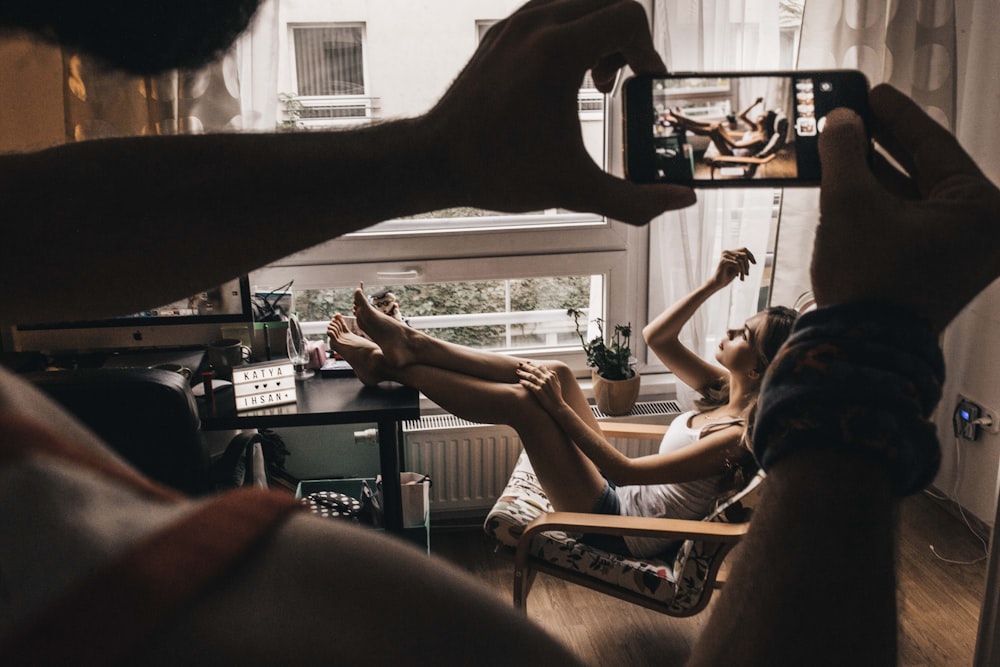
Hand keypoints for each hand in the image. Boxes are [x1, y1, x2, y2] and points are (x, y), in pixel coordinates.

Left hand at [424, 0, 695, 224]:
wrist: (435, 160)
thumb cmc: (500, 172)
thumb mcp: (575, 190)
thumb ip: (635, 200)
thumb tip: (682, 201)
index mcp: (558, 51)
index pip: (629, 16)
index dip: (649, 50)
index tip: (646, 84)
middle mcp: (538, 23)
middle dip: (626, 37)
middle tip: (615, 83)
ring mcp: (516, 23)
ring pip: (580, 0)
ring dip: (599, 31)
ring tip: (591, 80)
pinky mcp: (500, 31)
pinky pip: (551, 10)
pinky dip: (571, 32)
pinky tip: (562, 80)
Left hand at [517, 361, 566, 414]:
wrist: (557, 406)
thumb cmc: (557, 395)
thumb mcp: (557, 383)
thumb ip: (554, 375)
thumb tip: (549, 370)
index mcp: (551, 375)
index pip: (540, 366)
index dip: (533, 363)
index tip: (527, 362)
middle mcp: (546, 379)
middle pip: (534, 369)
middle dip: (526, 366)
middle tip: (520, 363)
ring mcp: (542, 385)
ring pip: (530, 376)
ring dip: (523, 373)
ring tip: (517, 371)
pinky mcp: (538, 391)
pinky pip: (529, 385)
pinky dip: (524, 382)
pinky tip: (520, 381)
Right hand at [708, 248, 755, 288]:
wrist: (718, 283)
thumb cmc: (728, 276)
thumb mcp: (737, 267)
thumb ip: (742, 261)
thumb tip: (751, 258)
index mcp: (729, 252)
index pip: (744, 249)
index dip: (751, 255)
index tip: (754, 263)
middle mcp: (726, 252)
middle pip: (744, 255)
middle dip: (747, 265)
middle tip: (747, 274)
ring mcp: (724, 255)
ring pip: (741, 260)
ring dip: (744, 270)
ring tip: (742, 278)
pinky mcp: (724, 260)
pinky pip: (737, 264)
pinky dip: (740, 271)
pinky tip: (738, 276)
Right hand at [813, 84, 999, 333]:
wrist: (859, 349)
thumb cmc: (868, 282)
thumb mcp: (850, 203)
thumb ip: (845, 152)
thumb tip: (841, 119)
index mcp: (982, 208)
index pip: (935, 144)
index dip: (897, 115)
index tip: (873, 92)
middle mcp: (984, 229)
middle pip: (928, 169)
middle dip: (886, 143)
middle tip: (856, 115)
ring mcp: (964, 251)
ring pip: (917, 195)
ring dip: (879, 171)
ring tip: (846, 145)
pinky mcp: (941, 268)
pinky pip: (913, 221)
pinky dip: (884, 202)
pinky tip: (853, 181)